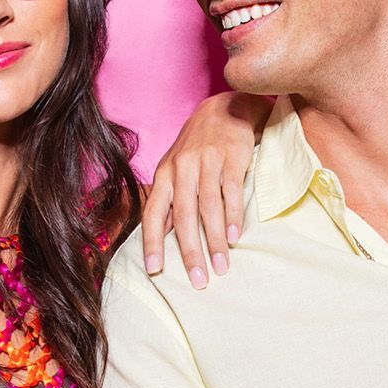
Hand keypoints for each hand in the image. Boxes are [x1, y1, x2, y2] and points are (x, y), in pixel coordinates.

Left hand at [142, 92, 271, 287]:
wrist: (226, 107)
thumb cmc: (199, 145)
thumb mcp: (176, 167)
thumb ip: (170, 199)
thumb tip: (162, 235)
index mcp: (164, 174)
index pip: (153, 213)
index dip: (152, 243)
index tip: (155, 271)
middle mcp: (181, 168)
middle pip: (183, 216)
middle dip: (190, 252)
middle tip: (198, 280)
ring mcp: (207, 161)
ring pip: (207, 207)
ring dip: (215, 241)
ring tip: (221, 267)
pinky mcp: (232, 156)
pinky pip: (230, 190)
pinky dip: (232, 215)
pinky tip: (235, 237)